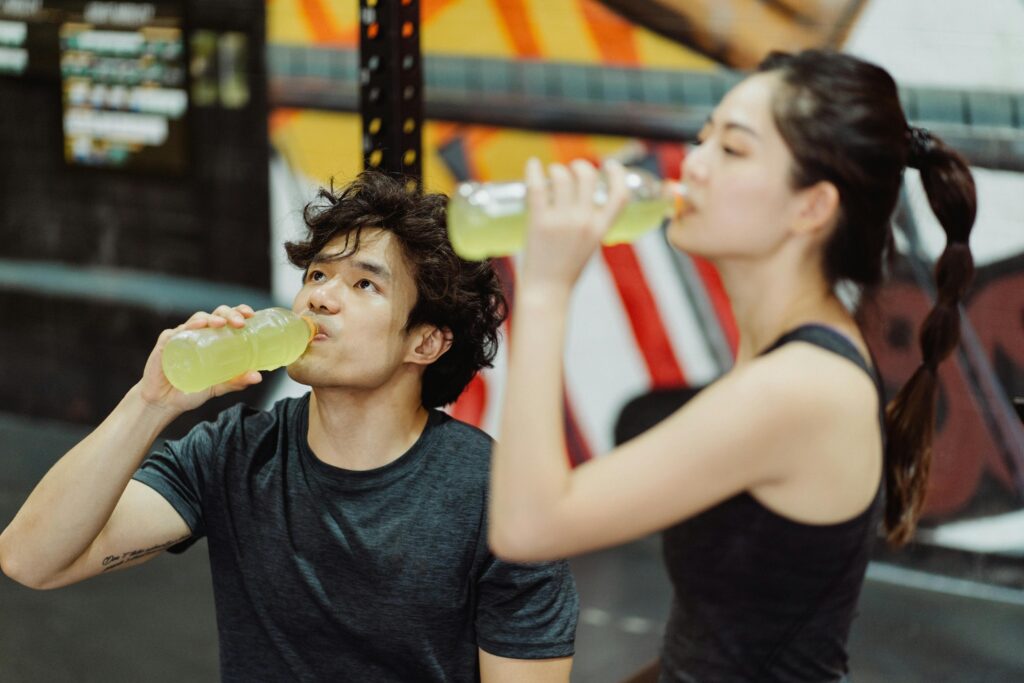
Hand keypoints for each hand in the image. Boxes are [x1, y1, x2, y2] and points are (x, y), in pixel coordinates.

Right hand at [138, 304, 261, 413]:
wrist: (165, 402)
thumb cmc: (192, 389)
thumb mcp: (218, 386)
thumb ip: (236, 381)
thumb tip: (258, 377)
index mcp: (213, 338)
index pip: (227, 318)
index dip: (239, 311)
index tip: (250, 314)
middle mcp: (198, 333)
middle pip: (215, 314)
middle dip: (229, 314)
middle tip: (239, 323)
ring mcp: (181, 336)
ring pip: (197, 319)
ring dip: (210, 318)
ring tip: (220, 323)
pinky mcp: (165, 344)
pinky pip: (175, 332)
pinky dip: (187, 327)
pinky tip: (196, 327)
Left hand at [522, 157, 629, 290]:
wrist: (547, 290)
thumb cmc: (566, 270)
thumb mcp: (590, 246)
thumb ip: (591, 224)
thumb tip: (582, 199)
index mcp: (600, 229)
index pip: (619, 195)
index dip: (618, 174)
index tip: (611, 165)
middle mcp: (583, 222)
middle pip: (587, 177)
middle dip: (580, 166)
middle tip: (571, 169)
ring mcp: (561, 221)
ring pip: (561, 177)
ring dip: (556, 169)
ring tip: (551, 174)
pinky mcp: (539, 221)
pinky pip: (537, 187)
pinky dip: (533, 171)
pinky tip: (533, 164)